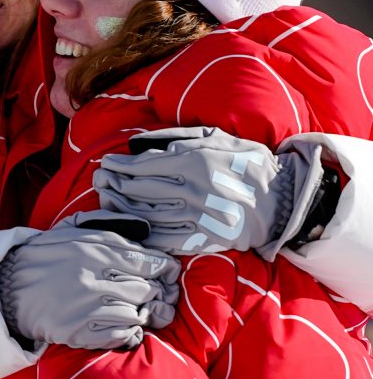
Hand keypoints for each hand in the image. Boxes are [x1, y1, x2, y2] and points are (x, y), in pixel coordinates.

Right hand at [0, 210, 180, 350]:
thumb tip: (144, 228)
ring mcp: (88, 307)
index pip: (147, 261)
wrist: (5, 290)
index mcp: (95, 250)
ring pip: (137, 312)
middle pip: (147, 288)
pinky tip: (128, 326)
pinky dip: (130, 332)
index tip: (169, 272)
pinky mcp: (80, 332)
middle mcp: (94, 278)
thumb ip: (108, 226)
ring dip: (144, 313)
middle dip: (159, 292)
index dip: (165, 269)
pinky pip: (121, 335)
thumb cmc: (43, 258)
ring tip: (144, 311)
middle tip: (161, 295)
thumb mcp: (71, 230)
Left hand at [93, 127, 324, 259]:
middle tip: (99, 180)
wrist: (280, 201)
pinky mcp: (201, 239)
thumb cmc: (247, 164)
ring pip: (146, 213)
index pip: (145, 166)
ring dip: (120, 206)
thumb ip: (180, 138)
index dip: (121, 166)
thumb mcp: (217, 139)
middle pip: (140, 189)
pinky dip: (141, 231)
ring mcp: (195, 217)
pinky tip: (127, 225)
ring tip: (105, 199)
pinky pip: (162, 237)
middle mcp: (191, 190)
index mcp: (194, 162)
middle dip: (114, 183)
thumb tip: (144, 144)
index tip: (106, 164)